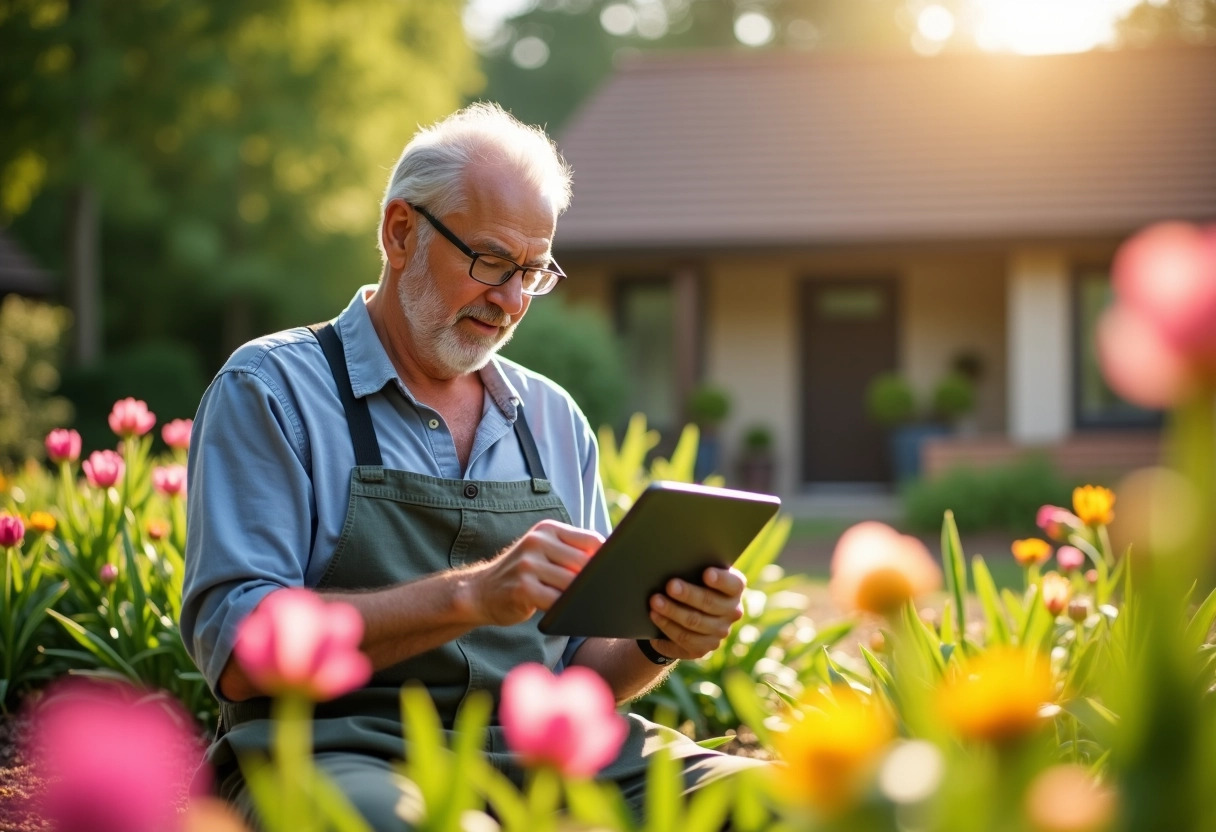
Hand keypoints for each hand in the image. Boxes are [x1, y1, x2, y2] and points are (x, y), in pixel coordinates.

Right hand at [468, 519, 601, 626]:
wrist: (480, 591)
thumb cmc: (522, 575)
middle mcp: (537, 542)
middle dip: (595, 581)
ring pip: (572, 584)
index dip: (607, 559)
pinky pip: (556, 601)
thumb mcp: (544, 553)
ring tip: (585, 604)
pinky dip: (566, 610)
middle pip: (584, 563)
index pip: (591, 540)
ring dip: (580, 597)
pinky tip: (568, 614)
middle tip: (604, 594)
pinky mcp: (522, 588)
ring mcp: (528, 564)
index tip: (613, 573)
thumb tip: (611, 564)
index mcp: (547, 529)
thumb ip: (571, 553)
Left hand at [648, 566, 745, 659]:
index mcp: (734, 588)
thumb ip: (693, 568)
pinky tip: (655, 616)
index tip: (706, 573)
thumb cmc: (691, 582)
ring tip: (654, 601)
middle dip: (688, 594)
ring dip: (672, 612)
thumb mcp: (695, 572)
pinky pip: (684, 639)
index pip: (733, 583)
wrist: (684, 611)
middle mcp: (732, 611)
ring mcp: (720, 632)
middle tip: (670, 586)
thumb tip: (674, 563)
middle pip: (710, 602)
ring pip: (695, 622)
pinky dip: (667, 627)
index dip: (720, 579)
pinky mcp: (704, 647)